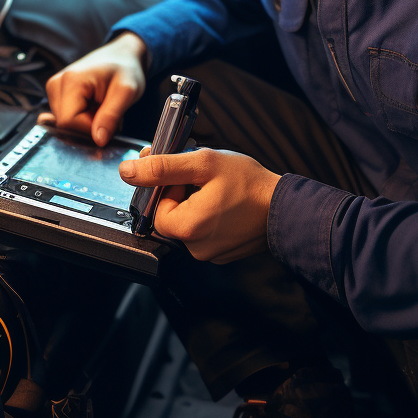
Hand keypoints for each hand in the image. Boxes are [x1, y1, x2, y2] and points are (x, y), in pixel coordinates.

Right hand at [37, 32, 147, 145]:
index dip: (89, 130)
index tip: (109, 122)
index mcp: (70, 81)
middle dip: (88, 126)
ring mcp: (53, 89)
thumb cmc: (126, 69)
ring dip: (86, 122)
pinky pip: (65, 118)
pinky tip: (92, 107)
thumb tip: (98, 140)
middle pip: (65, 124)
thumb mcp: (127, 92)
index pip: (69, 122)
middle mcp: (55, 84)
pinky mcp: (56, 94)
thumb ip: (111, 116)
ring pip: (65, 124)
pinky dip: (81, 118)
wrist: (122, 55)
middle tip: (107, 111)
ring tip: (101, 107)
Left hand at [119, 147, 280, 263]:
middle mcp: (195, 249)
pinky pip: (204, 232)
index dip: (167, 185)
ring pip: (187, 223)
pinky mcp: (223, 253)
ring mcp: (210, 254)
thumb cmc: (250, 184)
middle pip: (170, 216)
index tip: (184, 171)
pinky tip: (225, 201)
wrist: (289, 208)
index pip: (155, 206)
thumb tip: (127, 171)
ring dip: (194, 202)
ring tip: (216, 188)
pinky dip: (209, 215)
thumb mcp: (203, 163)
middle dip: (180, 192)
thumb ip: (162, 167)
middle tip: (200, 176)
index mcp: (186, 229)